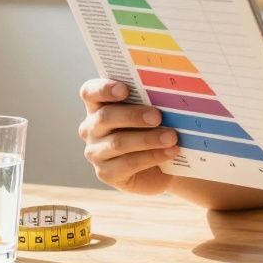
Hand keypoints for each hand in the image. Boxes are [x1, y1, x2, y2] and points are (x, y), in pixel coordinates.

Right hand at [78, 78, 178, 195]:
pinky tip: (170, 151)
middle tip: (158, 117)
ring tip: (171, 137)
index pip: (90, 92)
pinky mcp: (106, 173)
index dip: (104, 89)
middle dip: (133, 115)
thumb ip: (151, 100)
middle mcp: (91, 128)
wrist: (161, 166)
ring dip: (148, 139)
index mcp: (98, 105)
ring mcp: (95, 152)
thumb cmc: (153, 129)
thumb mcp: (151, 112)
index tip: (125, 89)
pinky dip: (152, 156)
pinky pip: (128, 164)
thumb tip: (169, 92)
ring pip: (118, 142)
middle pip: (105, 117)